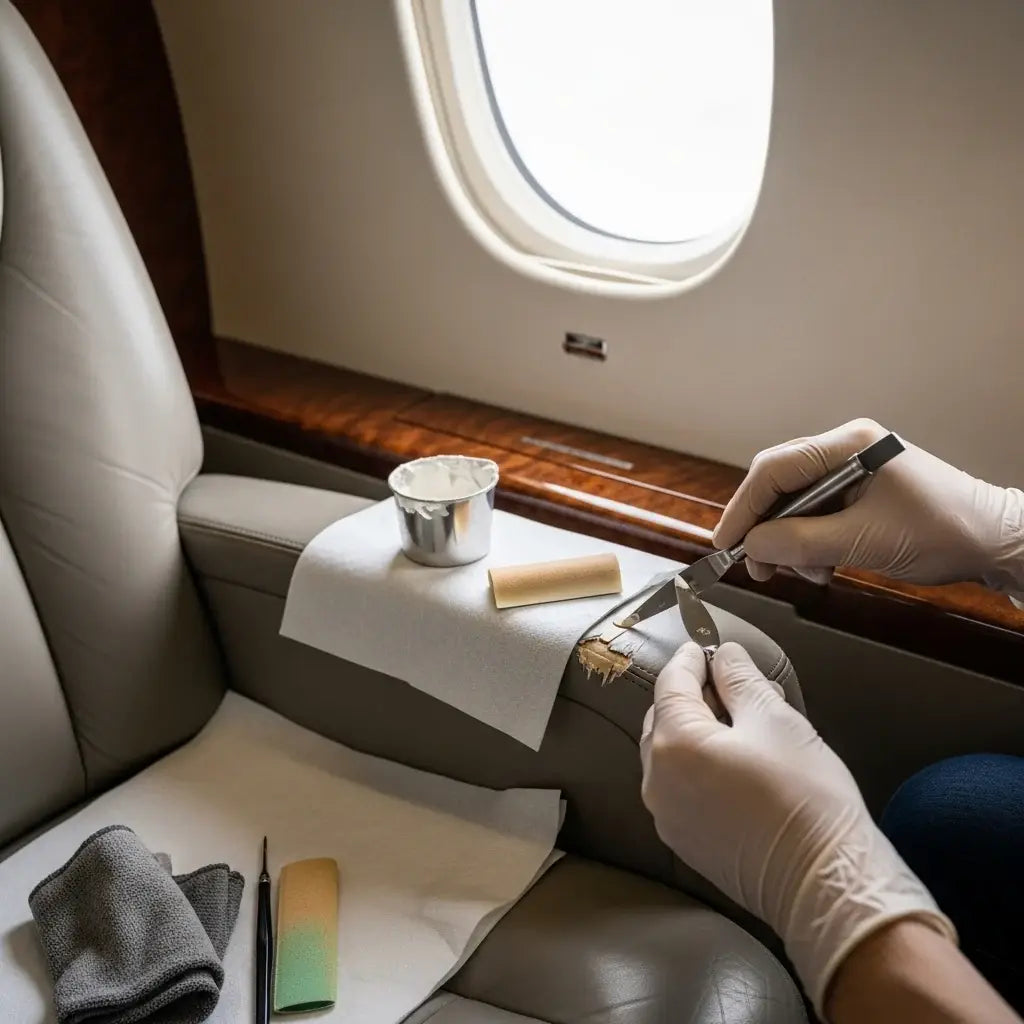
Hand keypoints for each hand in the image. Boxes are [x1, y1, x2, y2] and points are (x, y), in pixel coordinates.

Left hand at [640, 642, 954, 1014]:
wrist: (824, 883)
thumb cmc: (804, 796)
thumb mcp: (774, 720)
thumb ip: (741, 680)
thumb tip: (724, 655)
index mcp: (674, 744)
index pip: (671, 684)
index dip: (690, 660)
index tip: (704, 646)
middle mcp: (657, 781)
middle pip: (664, 719)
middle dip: (692, 695)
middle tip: (729, 682)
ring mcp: (667, 816)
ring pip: (670, 755)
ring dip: (695, 730)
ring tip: (739, 721)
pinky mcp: (684, 841)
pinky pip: (679, 787)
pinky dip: (697, 765)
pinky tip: (733, 761)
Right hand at [712, 418, 1023, 592]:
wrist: (995, 542)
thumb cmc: (945, 531)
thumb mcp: (864, 541)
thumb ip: (801, 542)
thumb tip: (753, 546)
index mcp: (849, 446)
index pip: (774, 470)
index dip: (744, 508)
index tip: (727, 542)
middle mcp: (846, 451)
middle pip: (780, 486)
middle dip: (766, 530)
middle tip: (759, 566)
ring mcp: (852, 471)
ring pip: (795, 505)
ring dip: (790, 543)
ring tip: (804, 572)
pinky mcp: (858, 493)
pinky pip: (816, 515)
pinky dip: (810, 544)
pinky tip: (823, 565)